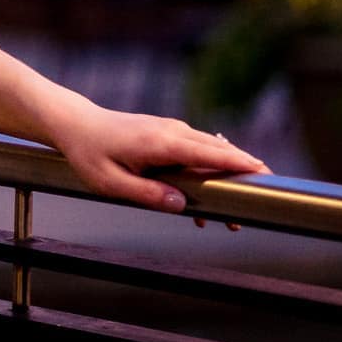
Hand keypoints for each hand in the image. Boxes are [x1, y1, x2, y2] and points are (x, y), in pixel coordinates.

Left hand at [47, 101, 268, 219]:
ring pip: (211, 152)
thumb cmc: (90, 153)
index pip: (210, 153)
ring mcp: (172, 130)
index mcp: (162, 143)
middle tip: (258, 204)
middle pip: (220, 152)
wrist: (76, 124)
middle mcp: (173, 131)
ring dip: (226, 177)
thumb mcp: (111, 182)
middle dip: (242, 177)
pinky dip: (208, 171)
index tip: (265, 175)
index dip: (239, 164)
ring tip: (231, 217)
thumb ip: (147, 194)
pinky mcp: (168, 134)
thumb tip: (182, 205)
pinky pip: (197, 152)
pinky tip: (201, 203)